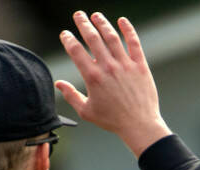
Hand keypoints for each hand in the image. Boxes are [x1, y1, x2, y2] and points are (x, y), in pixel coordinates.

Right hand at [56, 12, 170, 156]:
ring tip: (96, 15)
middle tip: (78, 15)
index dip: (68, 39)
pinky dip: (128, 30)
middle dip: (83, 24)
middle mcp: (108, 68)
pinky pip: (134, 43)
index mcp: (93, 77)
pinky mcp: (140, 66)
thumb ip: (71, 96)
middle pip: (93, 38)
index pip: (76, 51)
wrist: (139, 125)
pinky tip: (122, 21)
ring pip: (112, 37)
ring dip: (102, 23)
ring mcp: (125, 65)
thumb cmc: (112, 120)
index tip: (65, 34)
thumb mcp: (87, 111)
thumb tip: (59, 84)